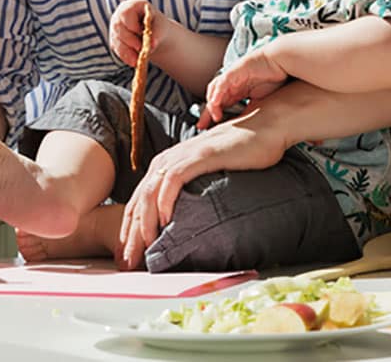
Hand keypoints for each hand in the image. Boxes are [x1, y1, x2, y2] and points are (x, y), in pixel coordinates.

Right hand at [109, 0, 155, 65]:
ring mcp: (116, 28)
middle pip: (118, 26)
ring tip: (138, 60)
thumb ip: (157, 33)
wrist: (155, 33)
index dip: (132, 25)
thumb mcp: (161, 26)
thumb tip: (151, 45)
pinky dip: (125, 56)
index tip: (141, 33)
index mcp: (132, 5)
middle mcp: (120, 15)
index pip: (125, 13)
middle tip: (140, 48)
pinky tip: (133, 62)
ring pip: (116, 39)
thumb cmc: (158, 25)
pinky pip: (117, 48)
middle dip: (129, 39)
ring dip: (126, 51)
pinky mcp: (115, 40)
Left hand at [117, 121, 287, 269]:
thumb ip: (189, 191)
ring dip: (144, 222)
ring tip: (144, 246)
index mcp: (166, 165)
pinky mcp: (199, 155)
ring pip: (151, 192)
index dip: (130, 230)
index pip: (139, 202)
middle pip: (140, 201)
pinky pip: (174, 180)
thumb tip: (180, 222)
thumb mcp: (205, 176)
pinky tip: (164, 220)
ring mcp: (182, 156)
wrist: (262, 129)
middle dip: (131, 233)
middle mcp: (167, 160)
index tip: (128, 256)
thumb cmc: (237, 155)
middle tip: (128, 261)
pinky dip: (165, 200)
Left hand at [200, 48, 287, 127]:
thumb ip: (249, 109)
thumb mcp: (259, 99)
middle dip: (206, 113)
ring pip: (214, 90)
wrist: (280, 62)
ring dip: (211, 104)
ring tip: (213, 116)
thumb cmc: (273, 79)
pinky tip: (215, 102)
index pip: (219, 104)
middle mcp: (231, 83)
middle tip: (202, 125)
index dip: (212, 116)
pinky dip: (217, 92)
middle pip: (212, 98)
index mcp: (236, 90)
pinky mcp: (235, 70)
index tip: (206, 128)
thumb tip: (243, 126)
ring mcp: (232, 76)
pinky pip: (222, 82)